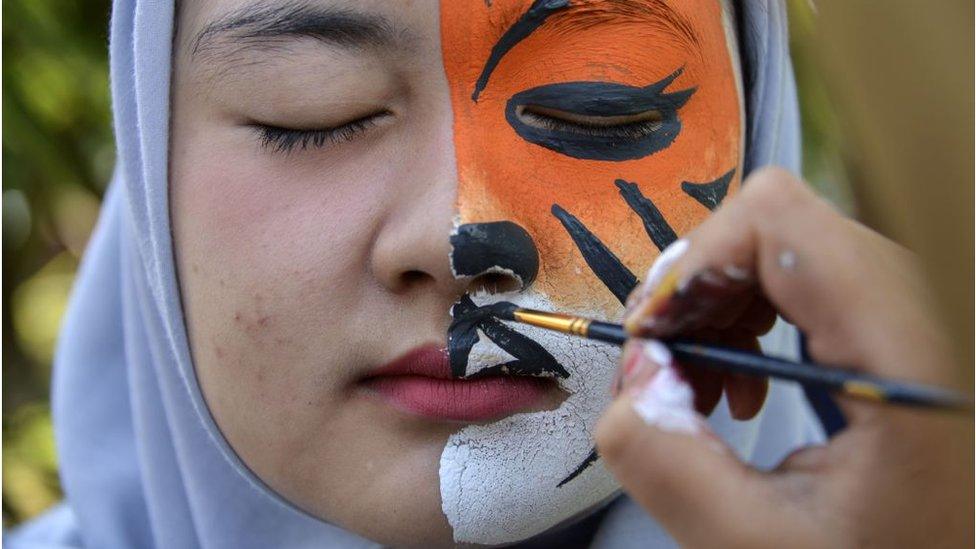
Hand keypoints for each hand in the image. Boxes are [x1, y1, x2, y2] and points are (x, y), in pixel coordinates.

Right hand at [595, 167, 972, 547]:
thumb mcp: (758, 543)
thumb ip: (672, 465)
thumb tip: (631, 377)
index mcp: (904, 355)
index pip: (780, 222)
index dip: (693, 264)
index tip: (651, 331)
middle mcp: (920, 311)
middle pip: (772, 226)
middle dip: (694, 291)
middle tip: (662, 367)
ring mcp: (907, 309)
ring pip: (778, 244)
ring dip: (713, 306)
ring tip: (700, 388)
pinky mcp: (890, 320)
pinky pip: (797, 275)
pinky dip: (743, 317)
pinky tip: (737, 384)